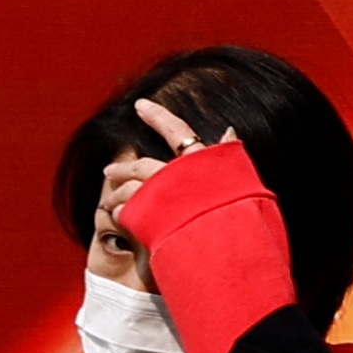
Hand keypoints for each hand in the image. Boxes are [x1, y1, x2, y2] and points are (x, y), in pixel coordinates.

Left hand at [96, 101, 238, 233]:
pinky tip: (119, 217)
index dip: (158, 118)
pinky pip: (127, 211)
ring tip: (109, 204)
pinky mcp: (149, 219)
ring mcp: (162, 197)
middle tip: (109, 171)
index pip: (178, 133)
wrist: (228, 246)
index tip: (140, 105)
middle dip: (124, 168)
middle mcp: (180, 176)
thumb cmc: (241, 217)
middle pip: (143, 166)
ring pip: (131, 189)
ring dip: (118, 195)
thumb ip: (228, 156)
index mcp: (204, 164)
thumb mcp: (242, 183)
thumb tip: (229, 128)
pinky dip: (122, 213)